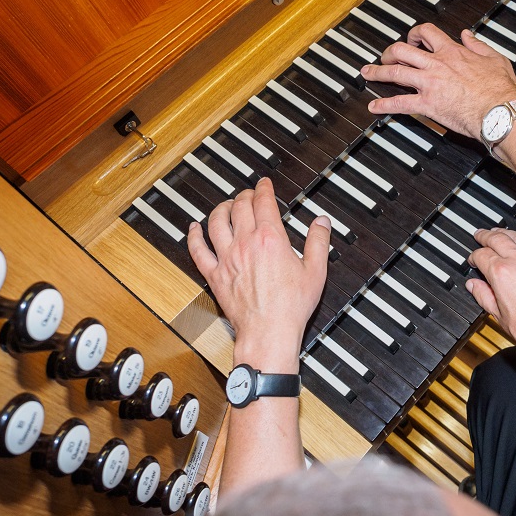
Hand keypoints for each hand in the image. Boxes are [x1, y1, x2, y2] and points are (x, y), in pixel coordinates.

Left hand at [187, 178, 330, 367]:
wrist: (269, 332)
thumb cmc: (291, 307)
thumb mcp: (316, 271)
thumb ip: (318, 242)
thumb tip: (321, 223)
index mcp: (270, 239)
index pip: (263, 202)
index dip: (263, 188)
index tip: (264, 183)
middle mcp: (245, 244)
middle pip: (239, 207)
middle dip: (244, 195)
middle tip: (249, 194)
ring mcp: (227, 259)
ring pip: (216, 222)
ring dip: (220, 208)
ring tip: (226, 205)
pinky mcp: (215, 275)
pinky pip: (198, 250)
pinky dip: (194, 236)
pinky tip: (194, 228)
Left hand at [361, 23, 515, 138]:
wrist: (499, 111)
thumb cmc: (500, 89)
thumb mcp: (494, 58)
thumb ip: (477, 45)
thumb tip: (467, 35)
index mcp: (452, 52)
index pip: (427, 33)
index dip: (415, 33)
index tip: (412, 38)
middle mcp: (436, 65)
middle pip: (402, 50)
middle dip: (389, 52)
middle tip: (384, 57)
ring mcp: (429, 84)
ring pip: (394, 73)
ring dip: (377, 72)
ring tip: (367, 73)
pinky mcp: (427, 104)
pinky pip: (399, 103)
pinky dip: (384, 105)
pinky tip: (374, 107)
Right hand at [466, 228, 515, 369]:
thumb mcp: (500, 316)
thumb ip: (484, 296)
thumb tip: (474, 286)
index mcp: (502, 274)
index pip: (482, 255)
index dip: (474, 257)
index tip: (473, 260)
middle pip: (498, 239)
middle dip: (486, 236)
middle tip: (480, 235)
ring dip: (505, 232)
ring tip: (498, 232)